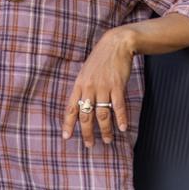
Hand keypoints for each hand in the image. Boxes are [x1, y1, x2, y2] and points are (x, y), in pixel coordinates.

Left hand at [62, 27, 137, 147]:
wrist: (116, 44)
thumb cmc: (100, 59)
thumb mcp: (86, 72)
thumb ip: (83, 88)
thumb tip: (80, 104)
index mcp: (79, 85)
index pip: (71, 108)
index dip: (68, 124)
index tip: (66, 137)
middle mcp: (89, 88)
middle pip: (86, 115)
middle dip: (87, 132)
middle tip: (89, 145)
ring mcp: (103, 87)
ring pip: (102, 114)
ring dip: (105, 130)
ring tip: (107, 140)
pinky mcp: (117, 85)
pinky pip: (118, 106)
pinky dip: (120, 118)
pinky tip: (122, 128)